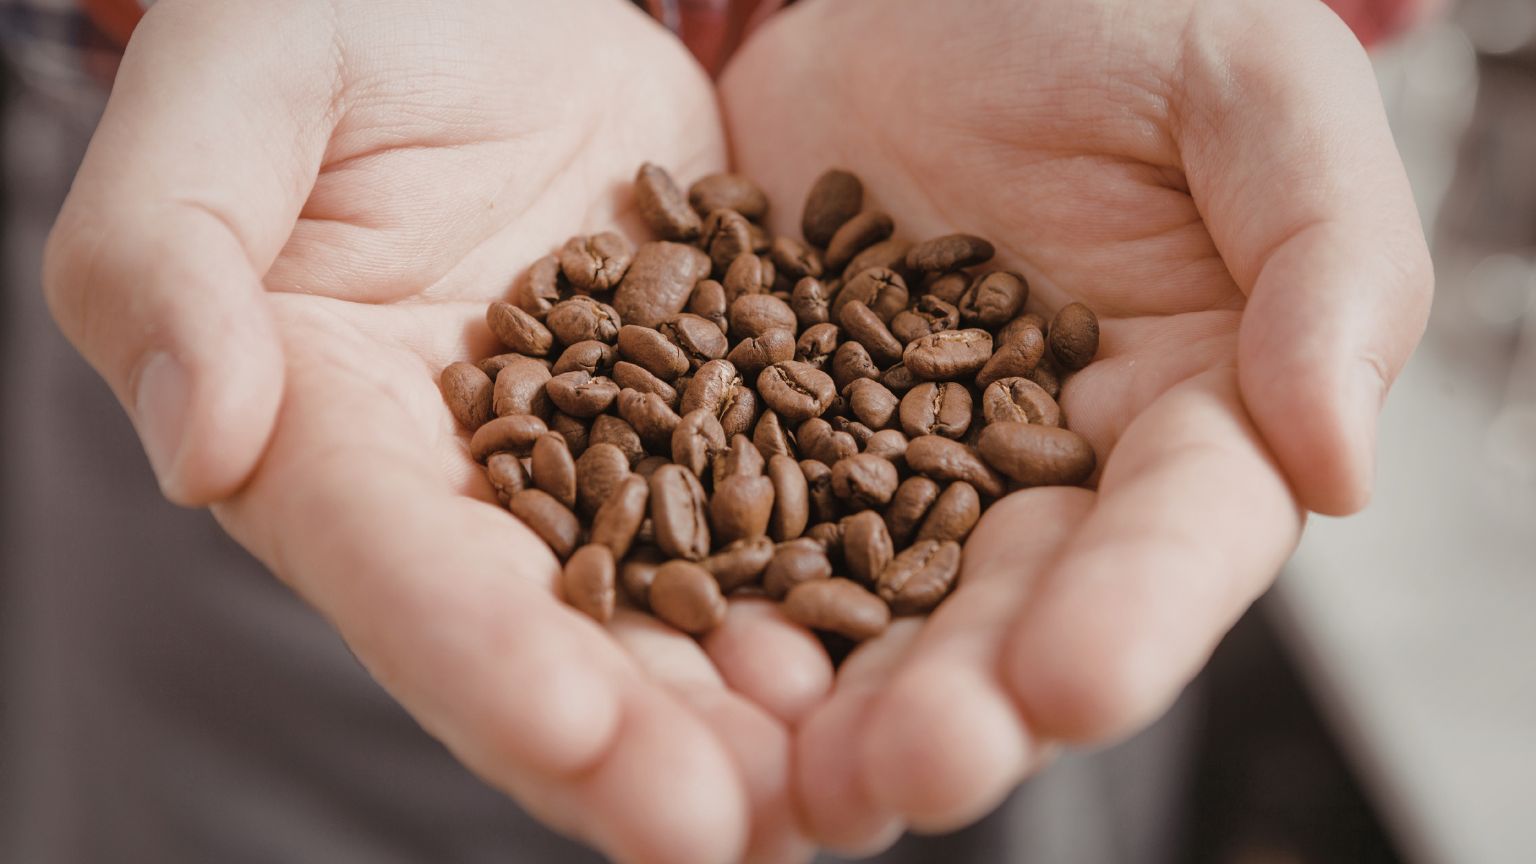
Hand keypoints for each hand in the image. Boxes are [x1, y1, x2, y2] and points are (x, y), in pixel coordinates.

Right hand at [44, 2, 825, 860]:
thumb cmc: (340, 14)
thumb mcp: (234, 90)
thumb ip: (169, 256)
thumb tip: (204, 444)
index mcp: (328, 425)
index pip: (394, 562)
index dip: (476, 653)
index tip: (571, 731)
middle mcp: (469, 477)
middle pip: (548, 632)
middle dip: (634, 741)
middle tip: (733, 831)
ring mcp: (604, 451)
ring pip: (674, 603)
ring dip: (749, 705)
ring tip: (837, 783)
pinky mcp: (714, 401)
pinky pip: (777, 503)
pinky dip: (830, 582)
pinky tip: (898, 647)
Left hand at [720, 0, 1430, 850]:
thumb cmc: (1109, 20)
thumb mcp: (1249, 89)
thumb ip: (1328, 260)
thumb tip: (1342, 465)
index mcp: (1184, 414)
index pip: (1177, 536)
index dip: (1134, 614)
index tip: (1073, 681)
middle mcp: (1037, 474)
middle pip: (1011, 612)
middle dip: (966, 700)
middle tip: (910, 771)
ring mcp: (892, 466)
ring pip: (869, 608)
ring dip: (833, 701)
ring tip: (791, 776)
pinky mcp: (768, 432)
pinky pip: (735, 525)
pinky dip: (714, 596)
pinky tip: (675, 652)